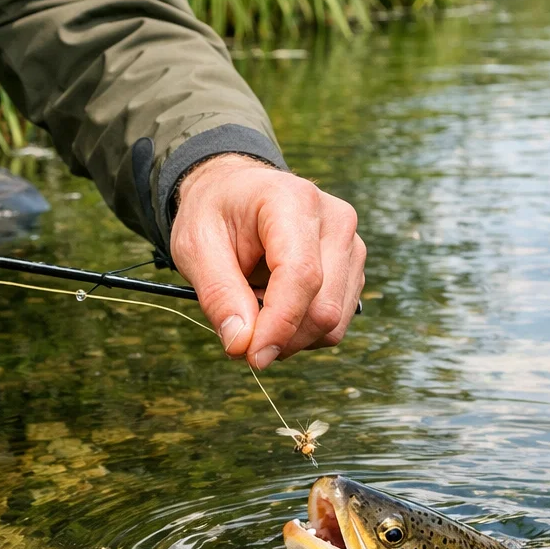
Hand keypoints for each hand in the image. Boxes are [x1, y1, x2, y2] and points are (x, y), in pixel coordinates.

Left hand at [169, 154, 365, 367]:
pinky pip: (334, 322)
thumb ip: (218, 294)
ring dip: (289, 336)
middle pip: (323, 306)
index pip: (301, 275)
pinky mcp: (353, 269)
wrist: (236, 191)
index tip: (251, 357)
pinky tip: (274, 305)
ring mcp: (351, 246)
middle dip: (280, 337)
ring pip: (332, 322)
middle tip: (238, 336)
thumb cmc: (215, 212)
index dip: (279, 324)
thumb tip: (241, 344)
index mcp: (294, 201)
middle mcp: (335, 221)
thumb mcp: (196, 245)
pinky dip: (301, 330)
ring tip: (253, 306)